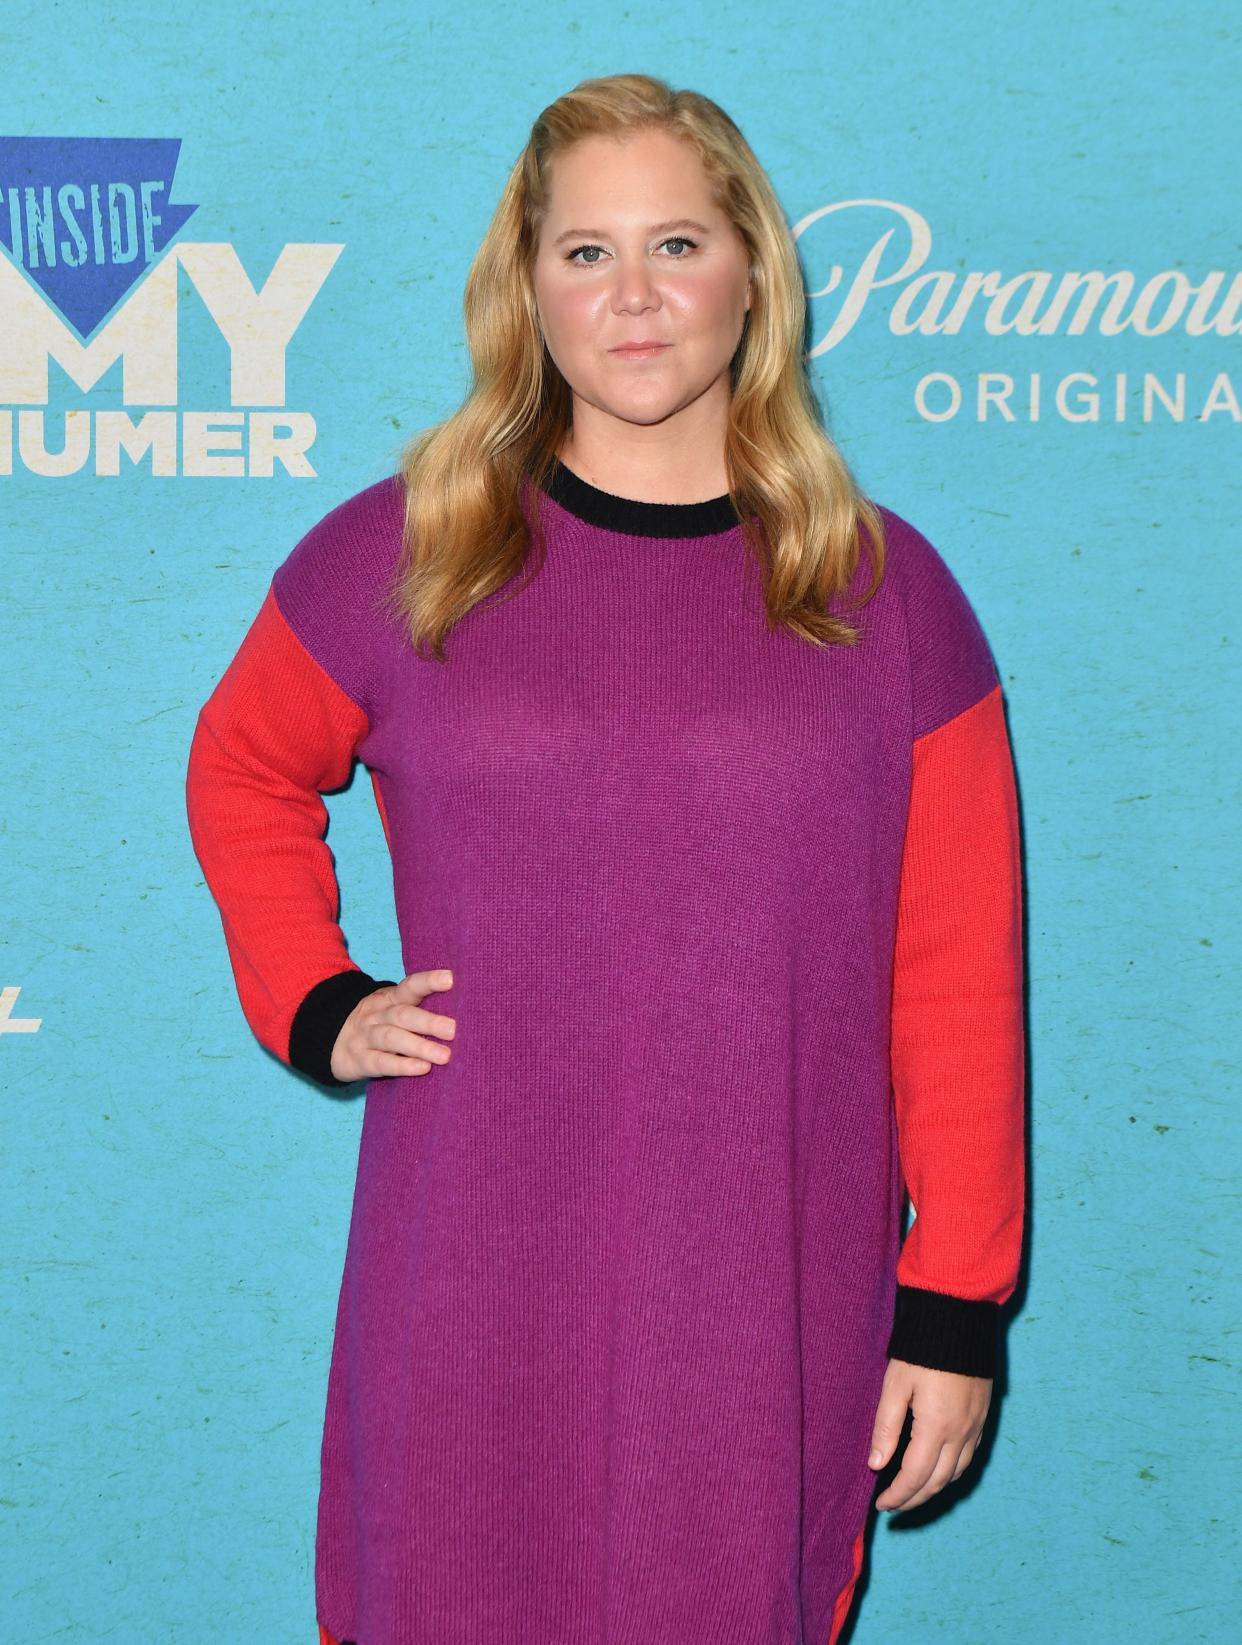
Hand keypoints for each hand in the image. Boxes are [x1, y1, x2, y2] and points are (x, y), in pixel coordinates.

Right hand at [329, 968, 456, 1082]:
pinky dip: (402, 1065)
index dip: (429, 981)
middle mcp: (377, 1014)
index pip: (410, 986)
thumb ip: (419, 1009)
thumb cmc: (377, 1025)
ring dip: (420, 1046)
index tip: (451, 979)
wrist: (329, 1040)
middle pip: (402, 1014)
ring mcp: (365, 1036)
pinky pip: (380, 1062)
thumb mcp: (392, 1010)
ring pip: (392, 1037)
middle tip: (454, 1030)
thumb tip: (465, 1014)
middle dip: (429, 1022)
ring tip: (445, 1056)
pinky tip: (422, 1069)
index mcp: (389, 998)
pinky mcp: (359, 1060)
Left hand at [867, 1357, 991, 1512]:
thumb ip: (886, 1426)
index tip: (881, 1505)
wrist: (960, 1322)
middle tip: (893, 1505)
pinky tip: (937, 1470)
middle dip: (914, 1499)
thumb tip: (876, 1465)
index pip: (915, 1477)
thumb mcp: (896, 1385)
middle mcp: (960, 1434)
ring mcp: (975, 1427)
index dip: (898, 1495)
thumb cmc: (922, 1351)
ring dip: (933, 1489)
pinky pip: (968, 1457)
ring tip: (912, 1492)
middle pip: (937, 1482)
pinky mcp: (983, 1418)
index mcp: (936, 1427)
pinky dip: (951, 1472)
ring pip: (956, 1474)